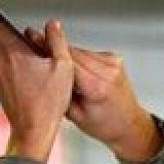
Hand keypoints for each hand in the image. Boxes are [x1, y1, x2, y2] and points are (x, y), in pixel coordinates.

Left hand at [0, 0, 74, 163]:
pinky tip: (22, 57)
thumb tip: (53, 25)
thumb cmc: (47, 103)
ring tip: (15, 32)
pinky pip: (1, 59)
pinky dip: (8, 52)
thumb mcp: (63, 69)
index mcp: (11, 51)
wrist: (32, 131)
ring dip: (2, 36)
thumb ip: (57, 42)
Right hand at [25, 29, 163, 163]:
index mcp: (97, 87)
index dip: (48, 47)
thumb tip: (39, 73)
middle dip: (52, 47)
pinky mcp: (113, 58)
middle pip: (71, 52)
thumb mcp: (74, 115)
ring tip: (50, 58)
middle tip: (32, 41)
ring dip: (63, 53)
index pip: (67, 60)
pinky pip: (86, 52)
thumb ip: (58, 91)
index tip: (33, 37)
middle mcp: (108, 71)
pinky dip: (75, 56)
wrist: (130, 126)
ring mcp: (113, 63)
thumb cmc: (103, 125)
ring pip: (78, 50)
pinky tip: (70, 66)